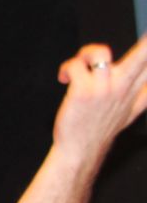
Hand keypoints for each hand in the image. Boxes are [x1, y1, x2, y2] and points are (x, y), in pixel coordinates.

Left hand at [54, 37, 146, 156]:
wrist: (80, 149)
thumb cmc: (102, 127)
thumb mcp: (131, 111)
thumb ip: (144, 94)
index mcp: (137, 91)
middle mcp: (124, 87)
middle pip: (144, 56)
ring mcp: (104, 89)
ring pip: (101, 53)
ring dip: (86, 52)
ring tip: (81, 63)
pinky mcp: (83, 92)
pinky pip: (76, 65)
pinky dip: (67, 67)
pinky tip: (64, 78)